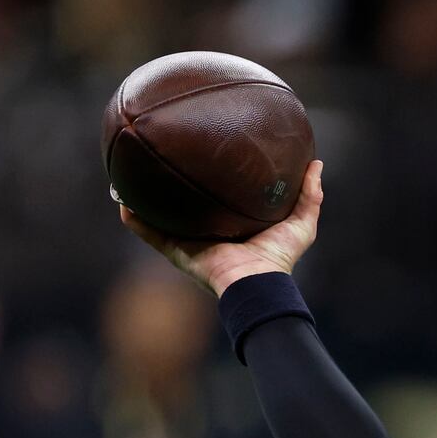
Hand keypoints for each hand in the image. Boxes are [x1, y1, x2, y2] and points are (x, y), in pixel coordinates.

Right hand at [119, 159, 323, 296]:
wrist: (257, 281)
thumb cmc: (280, 257)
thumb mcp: (301, 223)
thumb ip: (309, 195)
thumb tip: (315, 163)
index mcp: (233, 225)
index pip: (218, 199)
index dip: (212, 180)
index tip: (205, 155)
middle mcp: (208, 232)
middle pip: (186, 205)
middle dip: (173, 184)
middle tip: (165, 157)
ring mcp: (189, 241)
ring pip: (161, 215)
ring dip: (144, 197)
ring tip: (130, 174)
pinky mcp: (176, 251)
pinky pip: (149, 232)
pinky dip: (134, 218)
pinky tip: (121, 200)